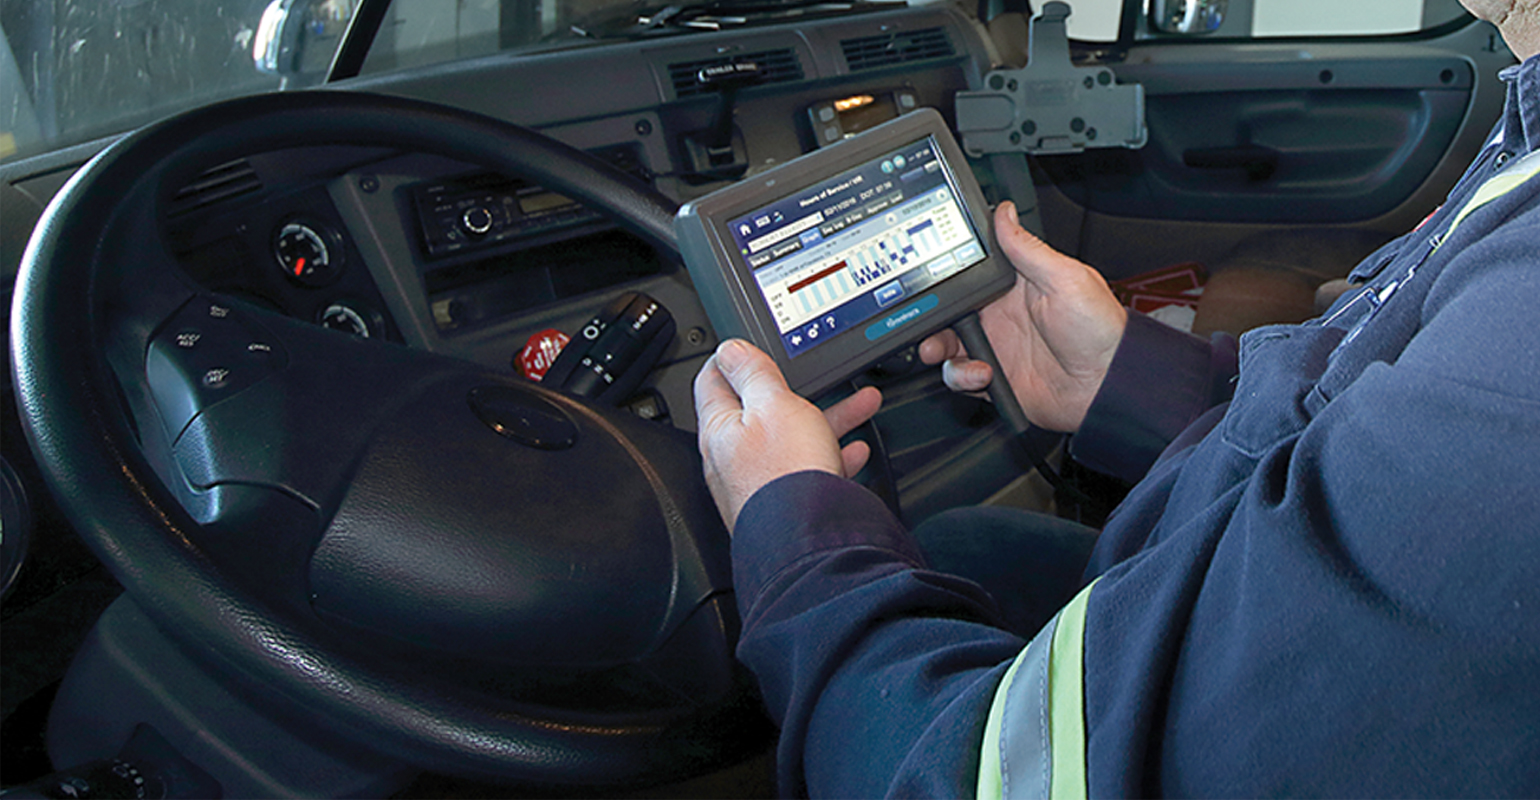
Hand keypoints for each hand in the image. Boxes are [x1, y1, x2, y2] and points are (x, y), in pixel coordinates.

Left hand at [694, 339, 881, 531]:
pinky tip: (853, 452)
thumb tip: (730, 350)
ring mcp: (757, 484)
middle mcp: (732, 459)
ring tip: (860, 405)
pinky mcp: (784, 505)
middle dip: (798, 390)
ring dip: (827, 418)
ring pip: (793, 439)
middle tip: (820, 375)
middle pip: (763, 411)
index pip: (713, 381)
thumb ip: (753, 374)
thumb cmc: (786, 476)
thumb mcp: (773, 406)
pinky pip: (808, 470)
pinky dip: (832, 456)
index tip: (750, 347)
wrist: (811, 541)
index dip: (732, 358)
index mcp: (719, 429)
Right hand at [918, 202, 1126, 432]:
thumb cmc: (1099, 330)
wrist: (1106, 385)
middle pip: (945, 310)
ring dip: (936, 347)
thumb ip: (1029, 249)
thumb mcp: (1066, 279)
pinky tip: (981, 373)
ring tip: (941, 350)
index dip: (943, 273)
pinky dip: (961, 376)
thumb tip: (1004, 214)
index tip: (927, 276)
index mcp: (1013, 286)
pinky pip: (960, 376)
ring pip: (944, 344)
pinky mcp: (993, 378)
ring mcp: (994, 347)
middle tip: (923, 320)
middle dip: (926, 315)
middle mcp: (998, 315)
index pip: (965, 272)